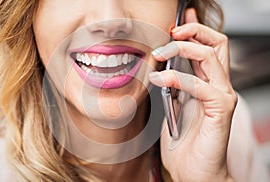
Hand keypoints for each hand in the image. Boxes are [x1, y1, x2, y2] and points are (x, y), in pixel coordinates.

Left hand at [149, 8, 236, 181]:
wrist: (194, 172)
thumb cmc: (184, 144)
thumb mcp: (174, 108)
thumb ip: (174, 88)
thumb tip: (163, 69)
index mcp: (207, 83)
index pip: (208, 46)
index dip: (195, 29)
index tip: (178, 21)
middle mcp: (218, 86)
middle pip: (217, 42)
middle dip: (193, 30)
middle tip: (170, 31)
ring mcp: (222, 96)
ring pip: (210, 56)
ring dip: (182, 48)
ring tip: (158, 54)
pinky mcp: (220, 110)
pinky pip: (200, 84)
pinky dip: (178, 77)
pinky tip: (160, 78)